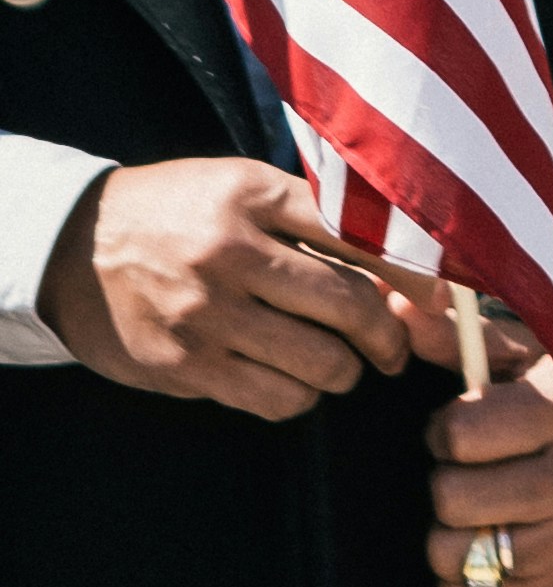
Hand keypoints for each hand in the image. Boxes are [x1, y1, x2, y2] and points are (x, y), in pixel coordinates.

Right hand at [41, 162, 413, 421]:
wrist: (76, 248)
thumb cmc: (179, 212)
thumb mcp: (240, 186)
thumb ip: (309, 216)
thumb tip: (394, 263)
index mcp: (257, 194)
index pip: (360, 233)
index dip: (413, 270)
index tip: (441, 295)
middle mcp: (235, 252)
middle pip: (349, 303)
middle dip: (388, 337)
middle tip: (394, 350)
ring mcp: (208, 313)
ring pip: (319, 361)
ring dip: (345, 373)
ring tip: (343, 368)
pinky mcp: (185, 366)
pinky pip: (274, 399)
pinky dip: (300, 399)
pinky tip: (296, 385)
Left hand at [429, 340, 552, 586]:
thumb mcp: (530, 360)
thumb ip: (462, 338)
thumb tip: (399, 304)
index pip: (463, 433)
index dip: (446, 429)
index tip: (462, 426)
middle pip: (453, 500)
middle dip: (448, 484)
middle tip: (472, 473)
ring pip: (454, 557)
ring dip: (450, 536)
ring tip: (479, 512)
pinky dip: (462, 581)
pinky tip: (490, 550)